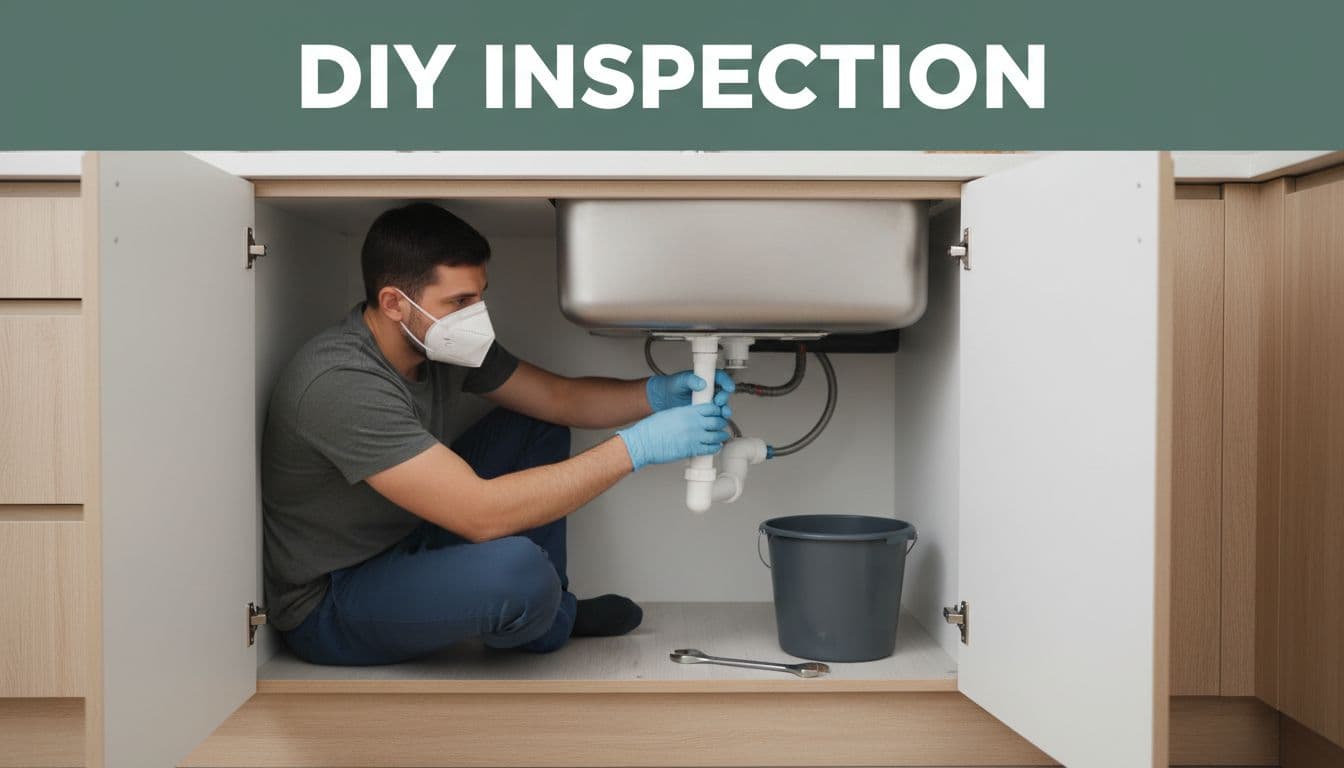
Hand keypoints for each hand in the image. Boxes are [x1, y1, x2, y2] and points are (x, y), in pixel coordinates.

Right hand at [616, 403, 733, 470]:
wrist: (644, 442)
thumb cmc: (651, 429)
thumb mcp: (670, 414)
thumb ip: (684, 414)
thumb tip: (691, 416)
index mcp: (688, 412)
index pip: (711, 408)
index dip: (717, 411)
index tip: (717, 413)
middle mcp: (693, 423)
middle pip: (717, 421)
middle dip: (721, 423)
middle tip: (720, 425)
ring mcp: (694, 437)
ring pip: (717, 436)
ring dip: (720, 436)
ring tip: (721, 437)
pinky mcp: (692, 450)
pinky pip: (710, 449)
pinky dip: (715, 448)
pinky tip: (714, 447)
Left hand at [645, 370, 734, 411]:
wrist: (663, 399)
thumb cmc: (672, 386)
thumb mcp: (680, 380)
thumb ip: (690, 380)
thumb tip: (701, 383)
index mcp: (706, 378)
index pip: (720, 378)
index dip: (726, 382)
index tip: (728, 387)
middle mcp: (709, 390)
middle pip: (724, 393)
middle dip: (724, 398)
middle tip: (719, 401)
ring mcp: (708, 402)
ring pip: (722, 406)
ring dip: (724, 410)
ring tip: (721, 413)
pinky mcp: (705, 413)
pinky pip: (715, 416)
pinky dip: (718, 418)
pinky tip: (716, 420)